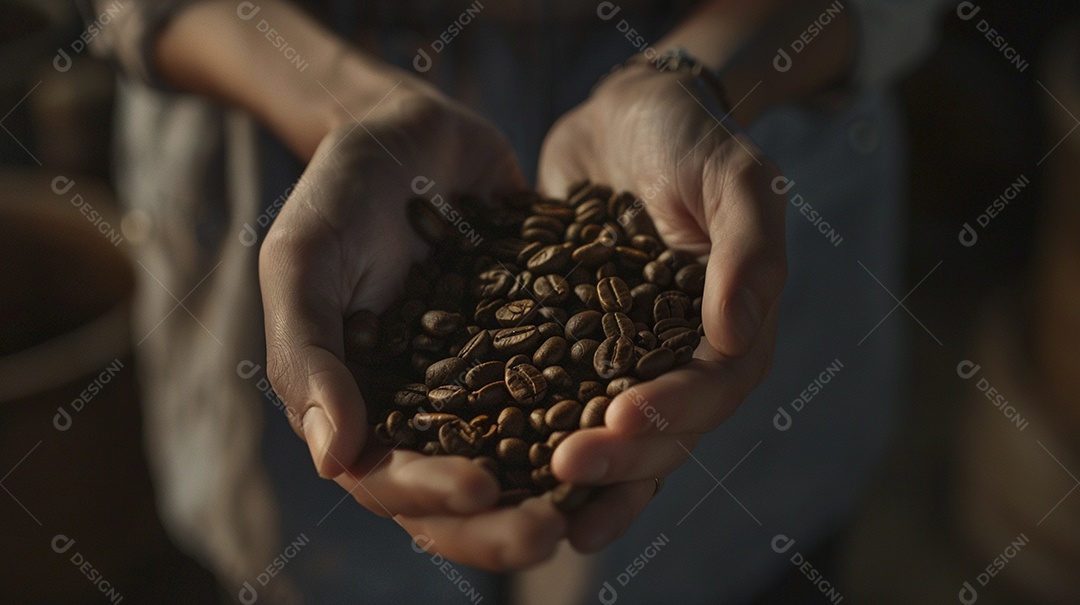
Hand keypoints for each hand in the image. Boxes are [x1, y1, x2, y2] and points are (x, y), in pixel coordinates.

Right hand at [259, 80, 567, 568]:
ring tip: (594, 498)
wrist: (411, 127)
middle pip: (458, 494)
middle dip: (498, 524)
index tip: (482, 489)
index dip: (430, 497)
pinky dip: (592, 420)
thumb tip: (336, 461)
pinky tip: (632, 428)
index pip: (387, 480)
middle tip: (550, 529)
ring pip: (517, 461)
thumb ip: (307, 354)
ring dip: (551, 490)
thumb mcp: (304, 260)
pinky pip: (565, 395)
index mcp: (358, 404)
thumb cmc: (340, 191)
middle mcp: (422, 408)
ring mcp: (481, 381)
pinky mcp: (534, 345)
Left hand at [537, 65, 786, 550]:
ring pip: (610, 434)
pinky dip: (533, 438)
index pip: (712, 389)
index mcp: (730, 329)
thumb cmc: (688, 139)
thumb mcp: (733, 176)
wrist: (625, 116)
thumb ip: (748, 249)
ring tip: (541, 516)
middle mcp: (680, 358)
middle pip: (660, 429)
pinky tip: (498, 470)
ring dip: (583, 478)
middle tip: (565, 470)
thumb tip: (739, 335)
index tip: (622, 418)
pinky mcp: (571, 348)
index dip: (673, 410)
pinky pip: (555, 401)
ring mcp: (624, 358)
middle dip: (618, 457)